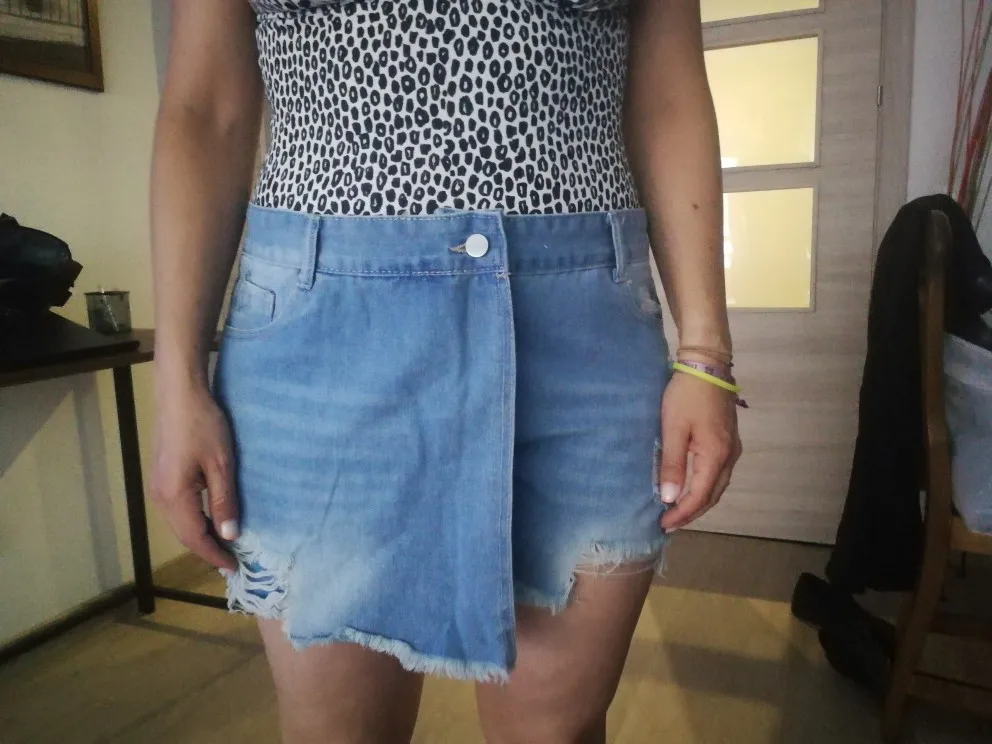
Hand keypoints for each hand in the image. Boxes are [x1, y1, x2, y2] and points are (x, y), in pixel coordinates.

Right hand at [150, 382, 238, 570]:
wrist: (179, 394)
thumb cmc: (203, 425)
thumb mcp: (221, 464)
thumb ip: (224, 501)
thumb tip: (230, 535)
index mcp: (175, 496)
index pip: (195, 538)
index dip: (214, 555)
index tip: (234, 567)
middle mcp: (159, 496)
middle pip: (183, 534)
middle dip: (207, 550)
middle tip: (231, 561)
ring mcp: (156, 486)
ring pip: (178, 523)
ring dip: (199, 536)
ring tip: (223, 545)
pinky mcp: (160, 476)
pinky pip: (176, 509)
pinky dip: (193, 521)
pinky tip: (209, 519)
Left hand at [657, 371, 741, 531]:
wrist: (706, 364)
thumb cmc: (686, 395)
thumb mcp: (673, 429)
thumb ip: (672, 465)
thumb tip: (670, 498)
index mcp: (716, 456)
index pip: (700, 496)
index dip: (682, 513)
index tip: (663, 524)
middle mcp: (729, 456)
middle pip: (713, 495)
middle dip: (692, 512)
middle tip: (669, 523)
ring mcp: (732, 447)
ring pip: (718, 485)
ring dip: (699, 500)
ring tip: (678, 510)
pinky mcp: (728, 439)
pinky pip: (718, 473)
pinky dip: (705, 486)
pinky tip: (691, 486)